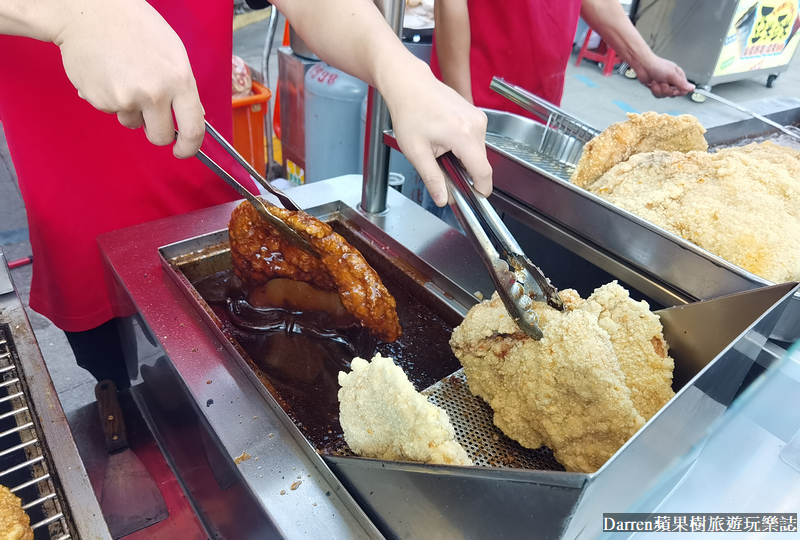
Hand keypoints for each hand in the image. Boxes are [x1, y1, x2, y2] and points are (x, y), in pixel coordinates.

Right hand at [53, 0, 203, 157]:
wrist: (89, 13)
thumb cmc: (135, 28)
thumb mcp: (173, 54)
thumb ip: (183, 88)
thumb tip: (193, 116)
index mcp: (178, 81)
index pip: (192, 129)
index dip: (190, 147)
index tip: (183, 151)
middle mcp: (154, 94)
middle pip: (160, 136)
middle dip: (157, 131)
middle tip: (150, 111)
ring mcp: (125, 99)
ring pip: (133, 123)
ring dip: (131, 110)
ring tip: (125, 77)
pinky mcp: (101, 101)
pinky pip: (112, 111)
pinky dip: (111, 99)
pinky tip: (108, 74)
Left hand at [384, 63, 491, 206]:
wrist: (409, 84)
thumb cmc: (410, 111)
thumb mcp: (416, 152)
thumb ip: (432, 178)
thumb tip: (443, 199)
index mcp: (463, 135)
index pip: (483, 172)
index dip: (481, 190)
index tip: (475, 198)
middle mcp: (476, 125)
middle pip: (481, 163)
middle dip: (466, 174)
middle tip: (442, 171)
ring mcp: (478, 117)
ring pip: (478, 152)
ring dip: (463, 159)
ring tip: (440, 150)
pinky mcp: (476, 114)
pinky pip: (475, 139)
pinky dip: (463, 146)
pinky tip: (444, 140)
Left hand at [636, 55, 694, 97]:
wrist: (643, 66)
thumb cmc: (657, 66)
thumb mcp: (671, 75)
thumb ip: (682, 83)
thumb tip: (692, 88)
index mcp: (679, 76)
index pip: (684, 89)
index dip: (679, 92)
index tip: (674, 90)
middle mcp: (672, 81)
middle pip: (674, 94)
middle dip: (667, 90)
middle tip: (664, 84)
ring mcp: (664, 85)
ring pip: (665, 95)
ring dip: (659, 89)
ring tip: (657, 81)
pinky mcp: (656, 88)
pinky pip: (658, 95)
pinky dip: (654, 90)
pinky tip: (653, 83)